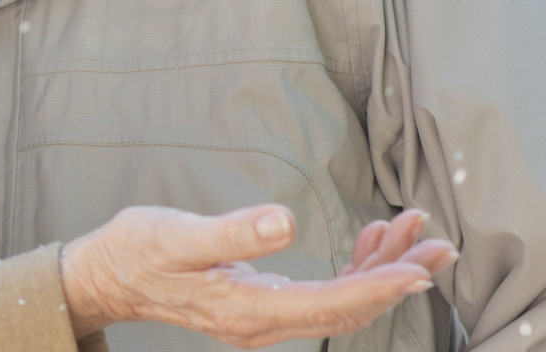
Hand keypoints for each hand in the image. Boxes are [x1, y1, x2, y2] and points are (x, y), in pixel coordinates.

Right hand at [59, 205, 456, 348]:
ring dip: (379, 269)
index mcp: (248, 310)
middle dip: (397, 277)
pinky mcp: (261, 303)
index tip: (420, 266)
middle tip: (440, 244)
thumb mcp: (177, 234)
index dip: (379, 286)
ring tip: (411, 231)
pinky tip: (368, 241)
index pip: (330, 304)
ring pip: (340, 302)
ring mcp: (264, 318)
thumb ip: (233, 231)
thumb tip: (284, 222)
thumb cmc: (136, 251)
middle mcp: (263, 324)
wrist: (106, 276)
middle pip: (347, 309)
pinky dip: (353, 269)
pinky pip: (322, 294)